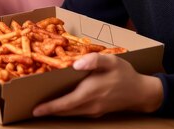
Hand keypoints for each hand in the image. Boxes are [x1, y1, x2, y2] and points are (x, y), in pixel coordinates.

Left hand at [32, 53, 162, 117]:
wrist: (142, 93)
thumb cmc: (124, 74)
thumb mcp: (111, 61)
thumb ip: (93, 60)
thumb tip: (75, 64)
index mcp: (90, 92)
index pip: (66, 103)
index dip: (50, 107)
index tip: (35, 109)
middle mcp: (90, 105)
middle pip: (64, 111)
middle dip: (48, 110)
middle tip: (31, 107)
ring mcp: (93, 111)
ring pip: (70, 113)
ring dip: (56, 111)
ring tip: (41, 106)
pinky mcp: (96, 112)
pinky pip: (77, 112)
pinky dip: (65, 109)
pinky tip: (59, 103)